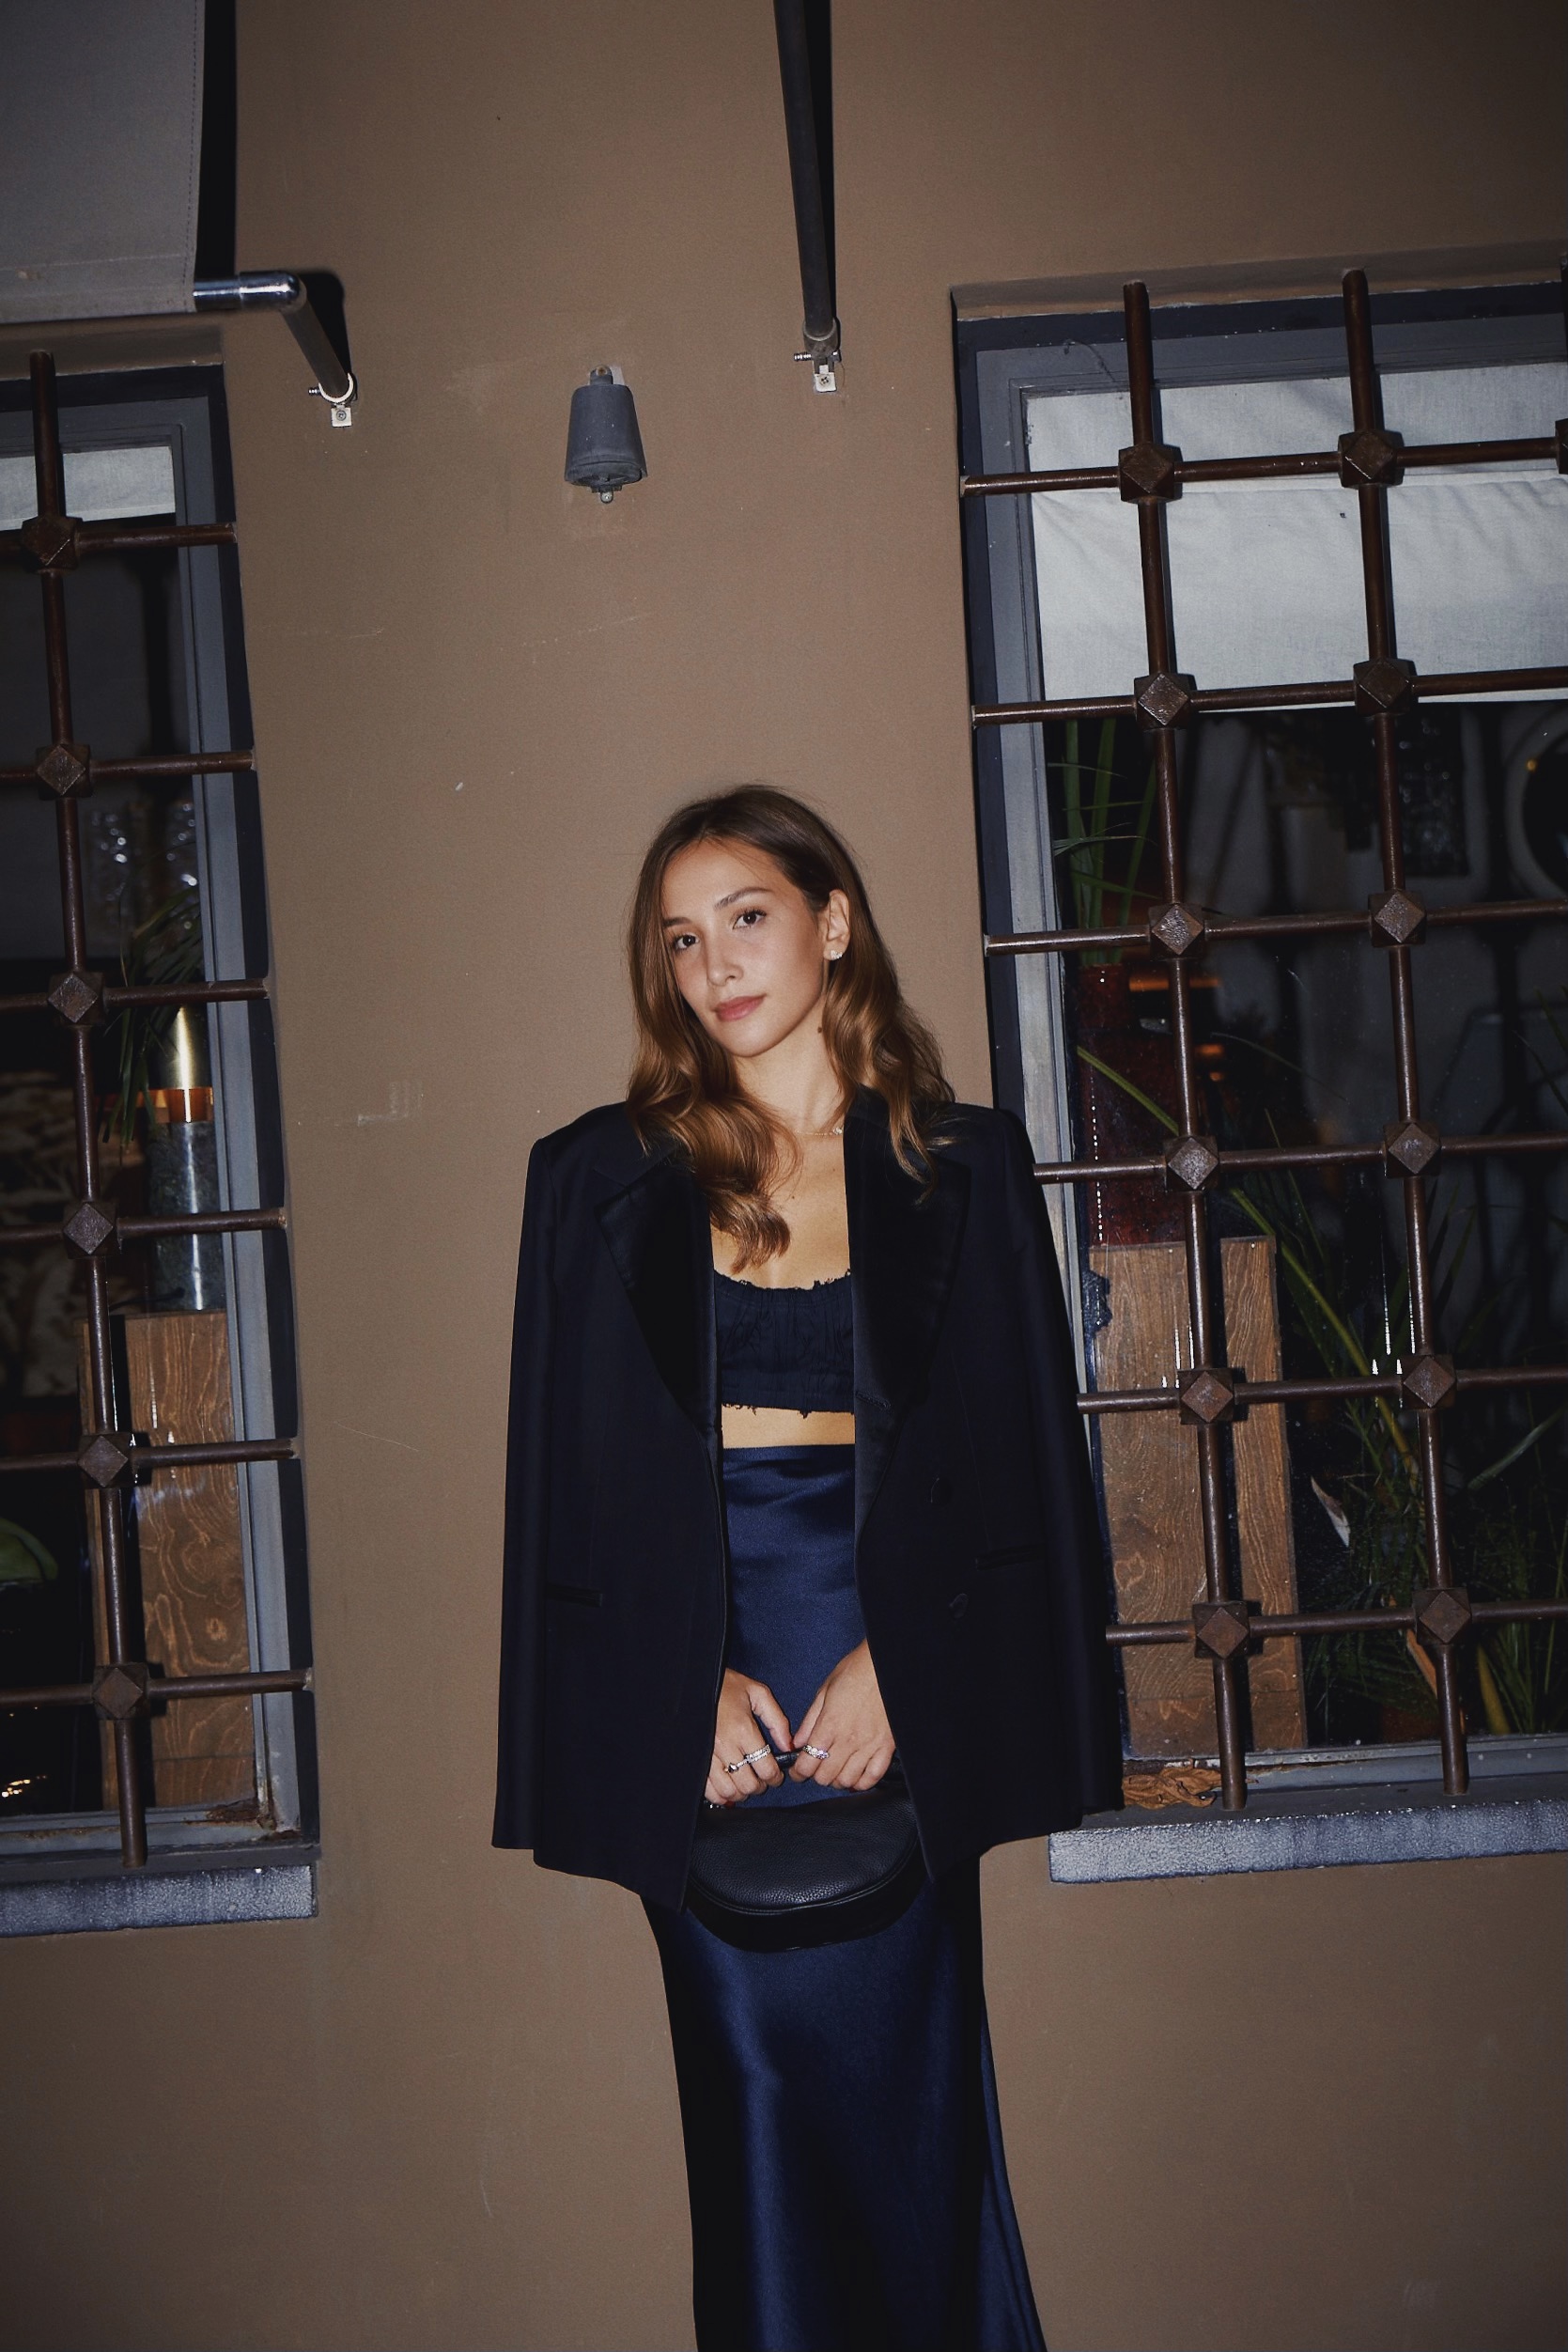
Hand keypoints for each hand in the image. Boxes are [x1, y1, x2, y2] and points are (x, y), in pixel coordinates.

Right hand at [706, 1668, 791, 1804]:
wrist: (693, 1682)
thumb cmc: (725, 1685)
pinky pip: (708, 1790)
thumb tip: (788, 1745)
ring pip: (728, 1792)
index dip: (775, 1777)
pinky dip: (720, 1795)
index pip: (766, 1768)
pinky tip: (727, 1787)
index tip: (776, 1776)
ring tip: (744, 1783)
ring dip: (740, 1793)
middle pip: (748, 1785)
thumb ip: (777, 1720)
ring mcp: (707, 1755)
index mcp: (743, 1729)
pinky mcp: (694, 1760)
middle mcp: (724, 1745)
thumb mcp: (757, 1693)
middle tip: (761, 1780)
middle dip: (759, 1787)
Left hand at [790, 1641, 894, 1791]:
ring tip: (835, 1771)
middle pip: (825, 1777)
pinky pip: (873, 1776)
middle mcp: (848, 1740)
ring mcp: (869, 1745)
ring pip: (847, 1781)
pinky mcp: (886, 1746)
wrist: (885, 1664)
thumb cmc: (855, 1671)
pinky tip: (856, 1778)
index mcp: (829, 1725)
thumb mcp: (825, 1691)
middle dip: (816, 1776)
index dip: (798, 1772)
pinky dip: (862, 1783)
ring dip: (837, 1780)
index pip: (807, 1764)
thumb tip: (798, 1743)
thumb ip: (810, 1721)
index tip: (797, 1771)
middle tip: (816, 1768)